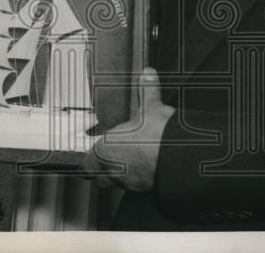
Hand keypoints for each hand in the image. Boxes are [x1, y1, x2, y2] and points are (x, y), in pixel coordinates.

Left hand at [80, 68, 174, 191]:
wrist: (178, 157)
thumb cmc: (157, 135)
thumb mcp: (151, 105)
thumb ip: (147, 89)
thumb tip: (148, 73)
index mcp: (105, 150)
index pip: (86, 164)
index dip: (89, 158)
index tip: (93, 153)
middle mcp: (114, 169)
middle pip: (100, 177)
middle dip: (105, 168)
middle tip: (114, 155)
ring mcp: (129, 182)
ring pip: (117, 183)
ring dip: (122, 174)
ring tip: (133, 160)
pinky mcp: (144, 189)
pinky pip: (135, 187)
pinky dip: (139, 179)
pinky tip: (148, 167)